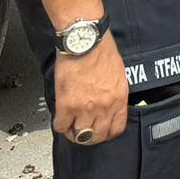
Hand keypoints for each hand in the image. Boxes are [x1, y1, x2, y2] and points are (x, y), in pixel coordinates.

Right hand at [53, 31, 127, 145]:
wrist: (86, 41)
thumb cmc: (101, 51)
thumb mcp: (118, 74)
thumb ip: (114, 93)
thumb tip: (109, 104)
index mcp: (118, 98)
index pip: (117, 128)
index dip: (107, 133)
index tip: (101, 131)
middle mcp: (104, 106)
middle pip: (98, 135)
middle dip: (91, 136)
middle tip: (84, 132)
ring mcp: (85, 108)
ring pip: (80, 135)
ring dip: (74, 133)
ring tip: (71, 127)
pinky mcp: (67, 105)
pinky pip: (61, 126)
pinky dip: (60, 126)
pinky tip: (61, 120)